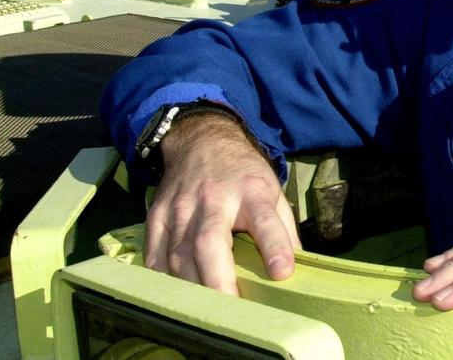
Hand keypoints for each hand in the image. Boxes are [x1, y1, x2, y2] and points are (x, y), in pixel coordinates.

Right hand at [143, 112, 300, 294]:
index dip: (274, 246)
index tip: (282, 272)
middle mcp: (214, 198)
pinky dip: (163, 278)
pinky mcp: (157, 215)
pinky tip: (175, 293)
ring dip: (191, 286)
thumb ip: (284, 227)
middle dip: (217, 279)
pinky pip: (154, 253)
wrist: (202, 141)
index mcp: (251, 191)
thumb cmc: (243, 173)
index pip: (265, 220)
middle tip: (230, 309)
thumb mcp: (273, 189)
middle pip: (209, 242)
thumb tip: (297, 267)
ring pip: (179, 254)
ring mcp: (181, 207)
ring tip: (207, 310)